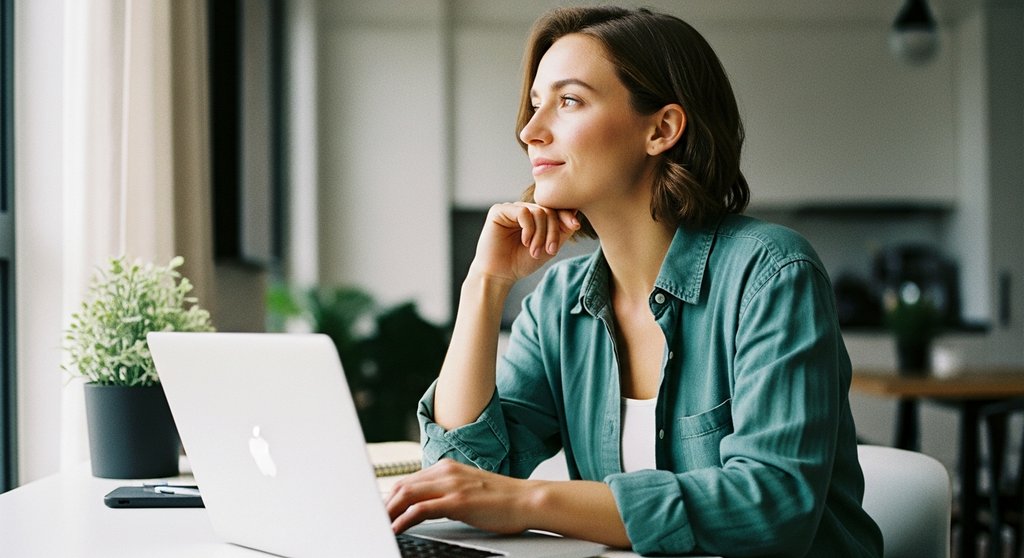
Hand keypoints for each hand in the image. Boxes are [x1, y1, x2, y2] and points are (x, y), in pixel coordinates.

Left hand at [386, 459, 537, 534]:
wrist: (528, 500)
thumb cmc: (502, 500)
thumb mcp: (468, 490)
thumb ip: (447, 492)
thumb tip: (425, 505)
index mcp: (447, 468)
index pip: (408, 480)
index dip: (389, 496)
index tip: (379, 510)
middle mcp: (446, 472)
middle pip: (402, 486)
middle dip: (383, 504)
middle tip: (372, 520)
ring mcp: (451, 485)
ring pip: (407, 494)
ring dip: (388, 511)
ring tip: (378, 526)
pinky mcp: (458, 501)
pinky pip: (421, 509)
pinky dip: (403, 519)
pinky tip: (396, 529)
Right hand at [469, 202, 579, 285]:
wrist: (499, 275)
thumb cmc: (521, 263)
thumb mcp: (548, 248)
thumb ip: (561, 232)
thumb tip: (576, 216)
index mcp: (534, 217)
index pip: (555, 209)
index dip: (566, 215)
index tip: (575, 225)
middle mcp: (524, 210)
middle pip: (549, 210)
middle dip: (553, 231)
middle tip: (550, 250)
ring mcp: (511, 209)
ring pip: (538, 211)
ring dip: (541, 234)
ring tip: (535, 251)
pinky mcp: (499, 211)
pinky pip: (523, 212)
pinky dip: (529, 229)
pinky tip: (525, 242)